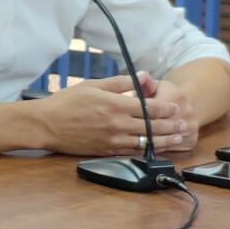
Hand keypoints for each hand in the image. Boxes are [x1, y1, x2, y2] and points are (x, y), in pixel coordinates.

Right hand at [37, 72, 189, 155]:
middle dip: (171, 126)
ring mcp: (112, 140)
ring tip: (177, 139)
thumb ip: (120, 82)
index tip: (175, 107)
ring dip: (164, 141)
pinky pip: (132, 152)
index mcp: (116, 105)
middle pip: (152, 127)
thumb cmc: (66, 102)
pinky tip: (154, 149)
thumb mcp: (93, 85)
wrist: (46, 124)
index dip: (166, 108)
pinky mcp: (105, 151)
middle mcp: (117, 124)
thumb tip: (143, 76)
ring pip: (146, 142)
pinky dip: (146, 150)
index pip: (150, 108)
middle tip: (183, 125)